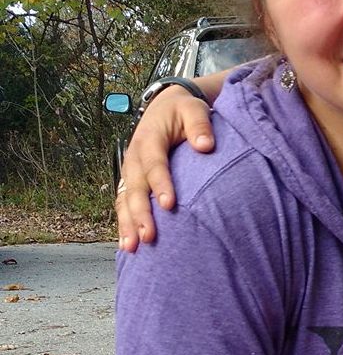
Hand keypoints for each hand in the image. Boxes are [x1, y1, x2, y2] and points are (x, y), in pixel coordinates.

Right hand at [116, 86, 215, 250]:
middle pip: (135, 187)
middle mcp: (135, 157)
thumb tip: (205, 145)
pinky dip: (124, 224)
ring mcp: (130, 171)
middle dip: (140, 213)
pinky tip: (128, 245)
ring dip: (128, 224)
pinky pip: (124, 204)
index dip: (160, 184)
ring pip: (125, 199)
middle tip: (149, 236)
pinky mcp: (131, 182)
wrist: (165, 107)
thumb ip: (199, 125)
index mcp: (150, 138)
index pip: (155, 163)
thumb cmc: (184, 112)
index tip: (169, 204)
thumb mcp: (193, 110)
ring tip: (132, 247)